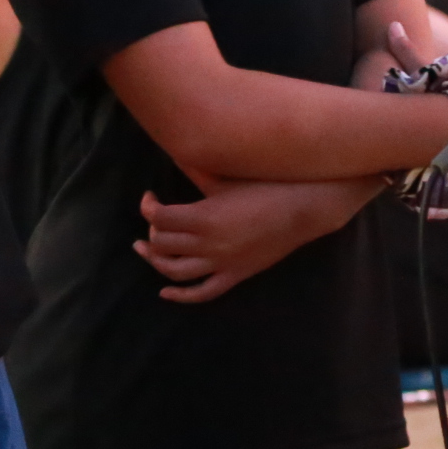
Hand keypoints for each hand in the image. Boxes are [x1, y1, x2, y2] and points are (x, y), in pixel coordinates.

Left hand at [134, 183, 345, 301]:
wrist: (302, 209)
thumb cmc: (266, 187)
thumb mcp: (226, 179)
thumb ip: (196, 170)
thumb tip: (172, 152)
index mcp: (204, 217)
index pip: (159, 217)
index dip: (147, 207)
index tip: (150, 197)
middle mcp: (209, 244)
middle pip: (163, 243)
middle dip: (152, 230)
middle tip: (155, 219)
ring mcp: (221, 263)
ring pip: (175, 270)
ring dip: (155, 260)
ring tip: (145, 249)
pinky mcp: (235, 275)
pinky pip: (204, 292)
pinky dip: (182, 296)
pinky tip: (165, 292)